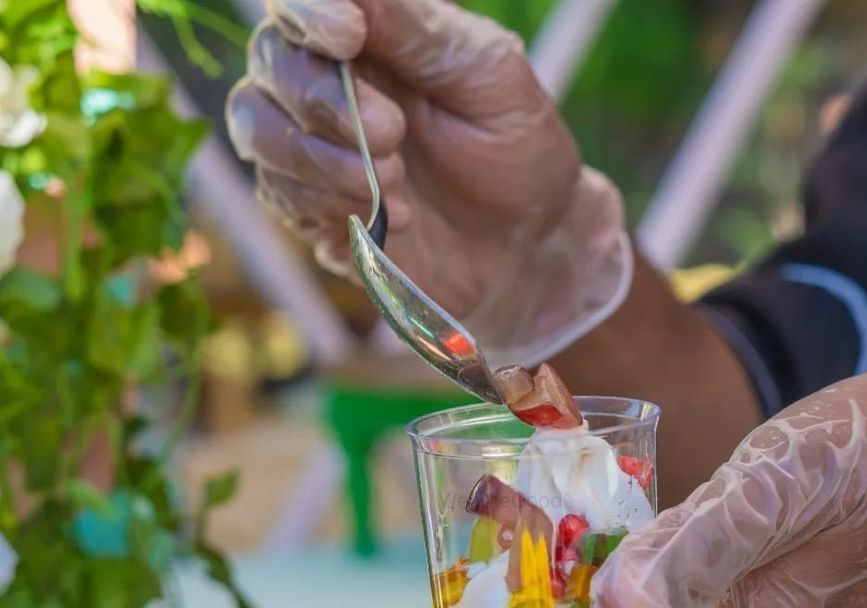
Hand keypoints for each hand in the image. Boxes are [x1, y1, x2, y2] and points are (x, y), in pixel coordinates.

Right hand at [227, 0, 630, 365]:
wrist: (528, 246)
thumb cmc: (517, 150)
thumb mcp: (490, 77)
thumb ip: (421, 32)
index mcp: (372, 37)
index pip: (302, 6)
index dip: (308, 14)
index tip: (346, 35)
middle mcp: (330, 85)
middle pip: (271, 65)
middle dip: (323, 101)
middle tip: (392, 134)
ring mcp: (315, 150)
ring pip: (258, 130)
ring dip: (319, 159)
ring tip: (393, 182)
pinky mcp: (314, 212)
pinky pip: (278, 196)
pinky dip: (326, 204)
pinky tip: (388, 217)